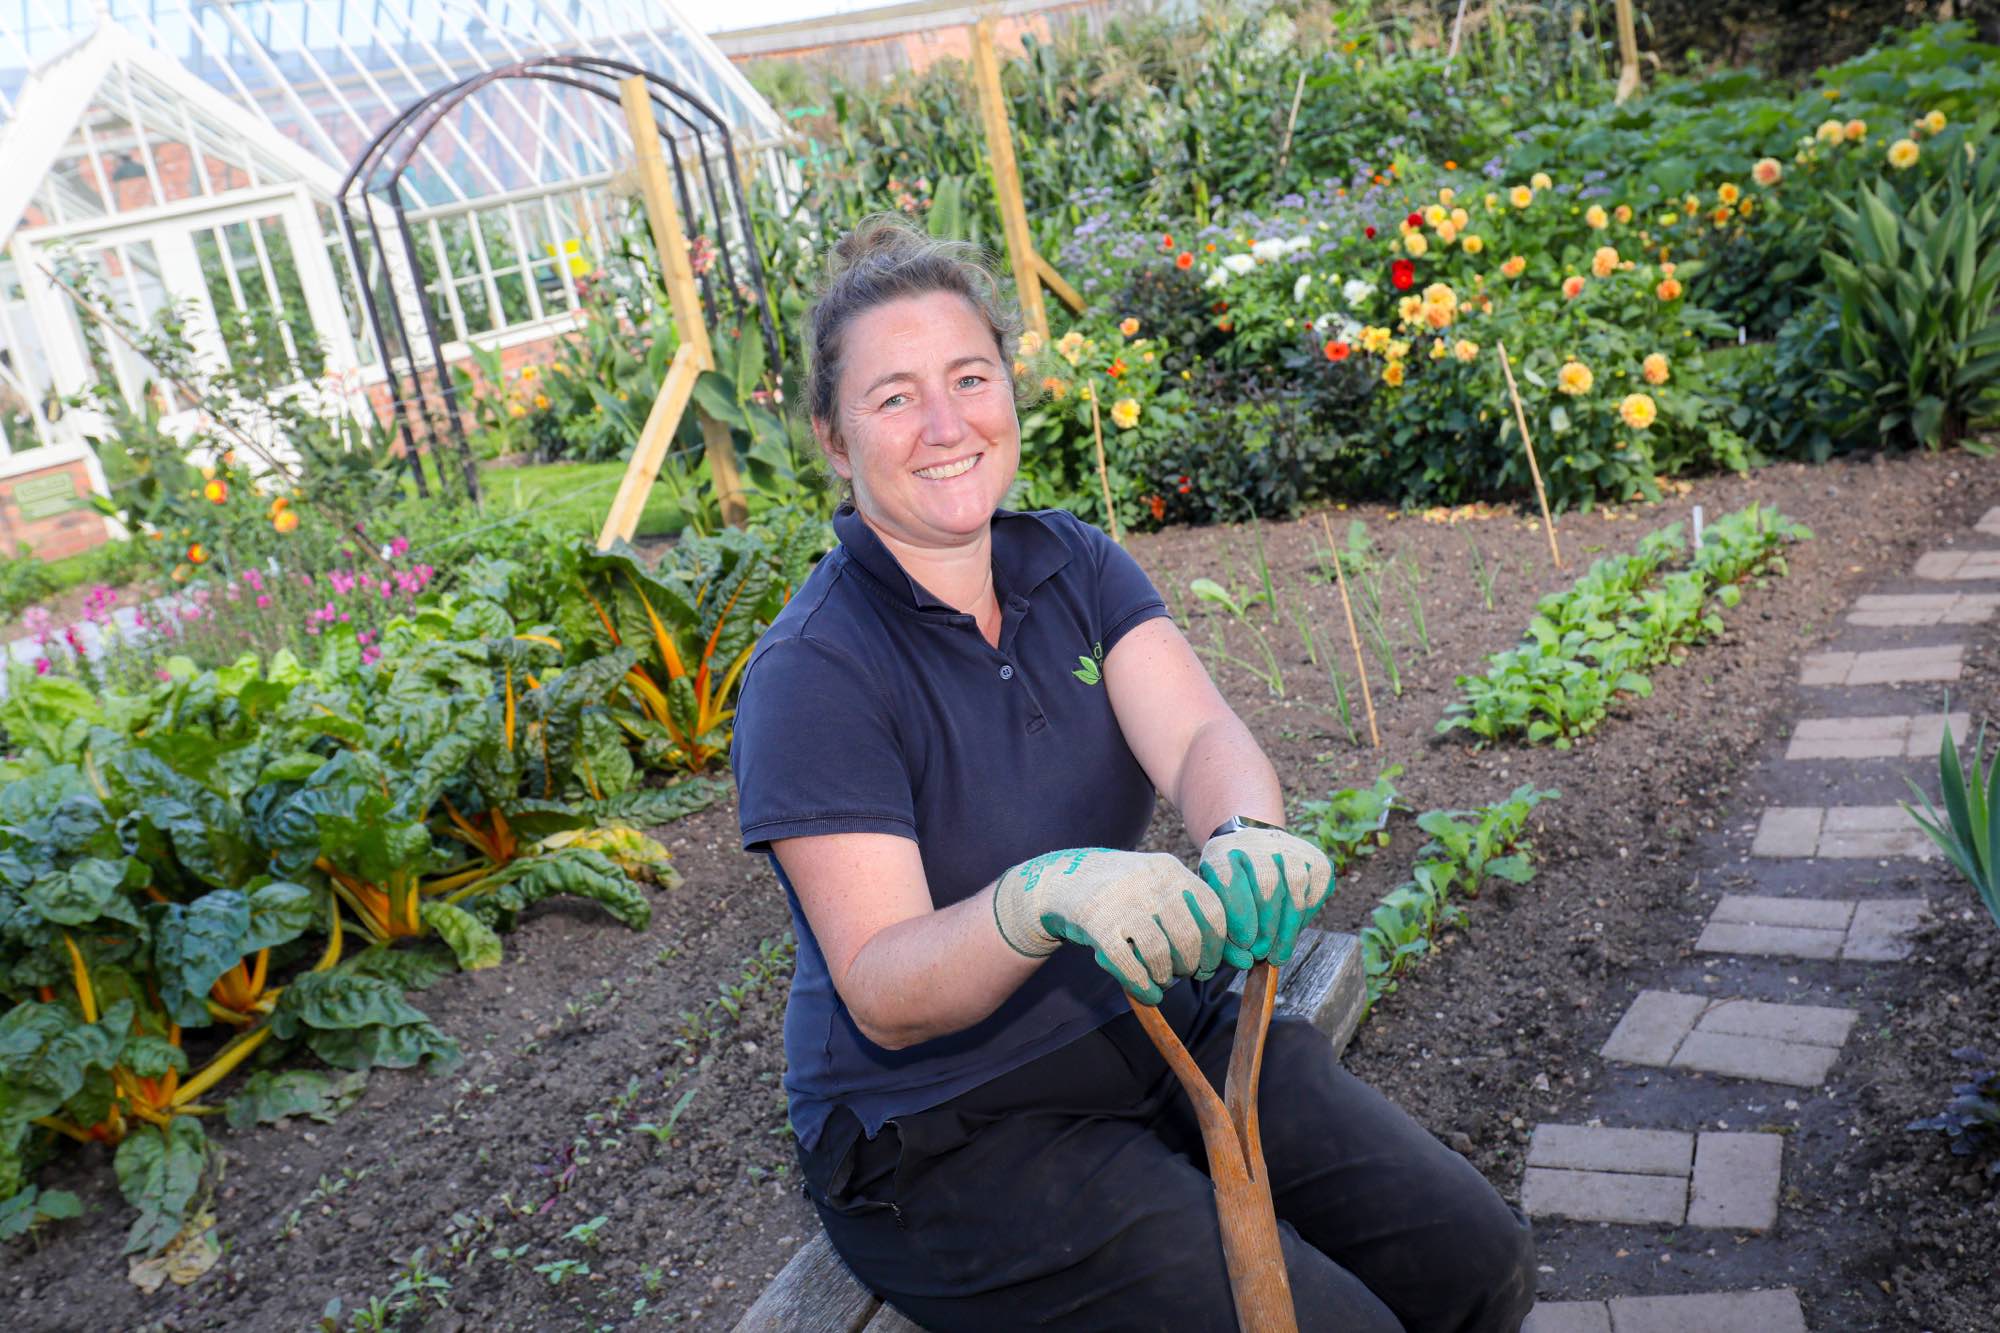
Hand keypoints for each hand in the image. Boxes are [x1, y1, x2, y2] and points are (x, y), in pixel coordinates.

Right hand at [992, 848, 1227, 1004]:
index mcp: (1170, 869)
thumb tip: (1244, 957)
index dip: (1218, 945)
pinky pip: (1129, 965)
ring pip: (1160, 953)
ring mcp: (1122, 902)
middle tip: (1183, 973)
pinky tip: (1147, 993)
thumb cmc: (1124, 892)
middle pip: (1189, 936)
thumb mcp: (1158, 886)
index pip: (1213, 912)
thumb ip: (1195, 914)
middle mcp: (1149, 882)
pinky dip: (1142, 986)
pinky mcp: (1098, 924)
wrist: (1063, 880)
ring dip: (1165, 976)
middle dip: (1191, 964)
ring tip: (1161, 980)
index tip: (1209, 963)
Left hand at [1199, 826, 1333, 966]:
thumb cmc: (1230, 888)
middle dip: (1266, 928)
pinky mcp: (1316, 858)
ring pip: (1296, 886)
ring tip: (1278, 954)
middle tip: (1262, 954)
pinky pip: (1317, 890)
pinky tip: (1292, 931)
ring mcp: (1290, 847)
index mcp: (1223, 852)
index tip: (1244, 945)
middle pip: (1268, 884)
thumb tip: (1246, 963)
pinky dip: (1306, 917)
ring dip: (1288, 928)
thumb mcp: (1215, 906)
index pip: (1231, 881)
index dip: (1240, 918)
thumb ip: (1223, 937)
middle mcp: (1257, 842)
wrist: (1252, 850)